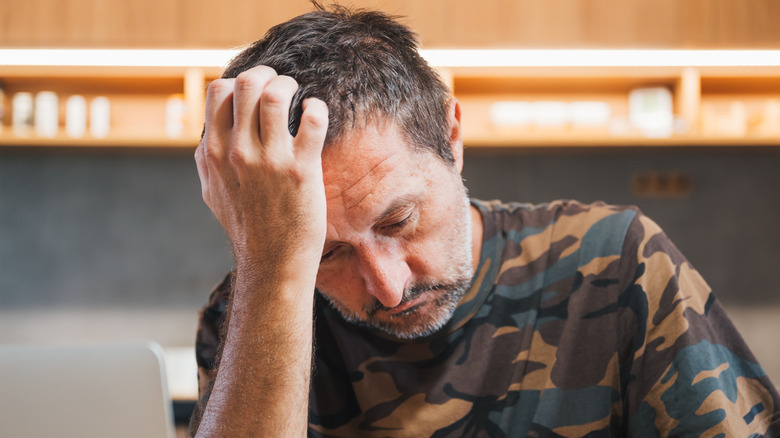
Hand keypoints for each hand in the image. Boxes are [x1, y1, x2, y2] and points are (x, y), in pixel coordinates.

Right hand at [194, 65, 328, 276]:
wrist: (271, 262)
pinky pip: (313, 119)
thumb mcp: (212, 191)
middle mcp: (237, 152)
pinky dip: (317, 108)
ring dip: (291, 86)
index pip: (218, 91)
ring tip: (299, 97)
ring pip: (277, 94)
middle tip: (281, 86)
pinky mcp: (301, 170)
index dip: (240, 80)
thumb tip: (209, 137)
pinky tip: (316, 115)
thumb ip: (208, 160)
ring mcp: (269, 161)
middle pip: (246, 83)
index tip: (256, 90)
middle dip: (267, 75)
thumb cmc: (246, 226)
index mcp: (213, 152)